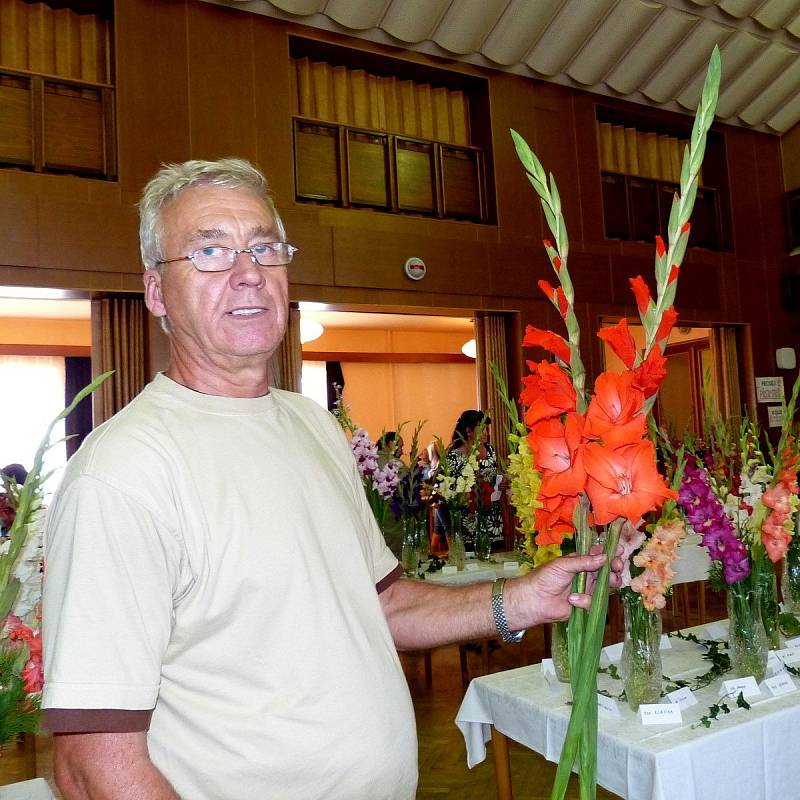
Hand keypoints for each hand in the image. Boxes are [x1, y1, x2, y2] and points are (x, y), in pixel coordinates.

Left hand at [504, 544, 624, 629]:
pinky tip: (572, 599)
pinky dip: (584, 600)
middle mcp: (586, 575)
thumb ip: (583, 562)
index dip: (610, 553)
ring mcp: (586, 590)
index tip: (620, 550)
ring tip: (612, 579)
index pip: (598, 555)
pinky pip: (592, 602)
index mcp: (580, 562)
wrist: (535, 600)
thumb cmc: (546, 577)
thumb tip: (604, 557)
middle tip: (618, 565)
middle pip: (607, 570)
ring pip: (605, 586)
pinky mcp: (584, 604)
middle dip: (615, 567)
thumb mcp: (563, 565)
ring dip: (610, 582)